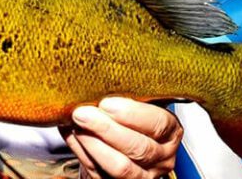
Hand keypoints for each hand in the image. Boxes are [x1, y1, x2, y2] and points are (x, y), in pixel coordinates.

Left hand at [60, 98, 181, 178]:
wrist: (118, 149)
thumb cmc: (129, 120)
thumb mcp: (138, 104)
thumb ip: (130, 94)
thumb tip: (100, 73)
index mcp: (170, 131)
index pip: (157, 123)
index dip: (131, 114)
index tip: (107, 102)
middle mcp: (162, 157)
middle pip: (138, 147)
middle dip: (106, 128)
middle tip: (82, 113)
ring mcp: (142, 175)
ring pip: (120, 166)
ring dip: (92, 143)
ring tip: (75, 124)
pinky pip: (99, 172)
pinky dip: (81, 152)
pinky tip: (71, 134)